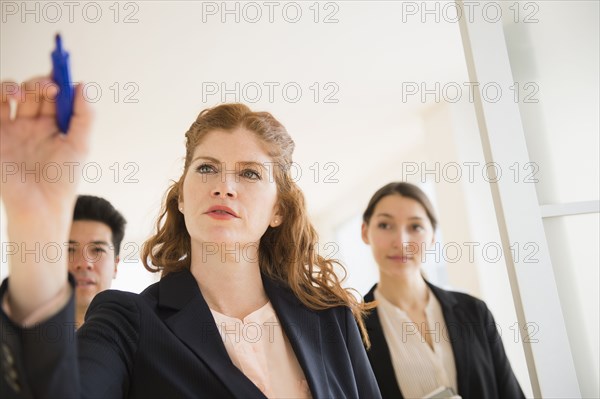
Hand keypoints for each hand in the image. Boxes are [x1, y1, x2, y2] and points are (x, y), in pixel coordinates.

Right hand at [0, 76, 91, 218]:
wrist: (40, 205)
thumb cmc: (63, 180)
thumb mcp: (80, 145)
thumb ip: (84, 115)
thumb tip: (82, 85)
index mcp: (52, 125)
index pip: (53, 94)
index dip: (57, 81)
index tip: (62, 73)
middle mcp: (30, 124)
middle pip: (32, 91)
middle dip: (39, 84)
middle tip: (50, 88)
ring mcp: (9, 130)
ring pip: (6, 95)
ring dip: (13, 87)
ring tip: (22, 94)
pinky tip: (9, 99)